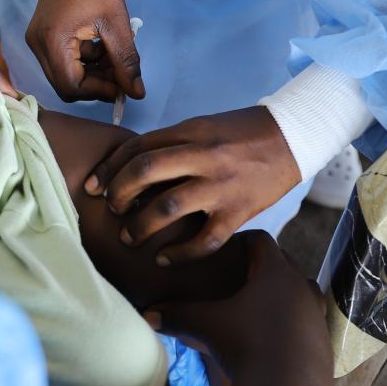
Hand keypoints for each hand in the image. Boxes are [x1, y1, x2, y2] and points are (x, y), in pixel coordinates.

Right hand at [25, 0, 143, 102]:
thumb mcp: (116, 22)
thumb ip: (125, 61)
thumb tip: (136, 93)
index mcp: (52, 39)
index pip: (71, 86)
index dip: (99, 91)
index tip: (122, 86)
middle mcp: (37, 43)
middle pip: (65, 84)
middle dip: (96, 84)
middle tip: (122, 74)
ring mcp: (37, 39)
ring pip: (65, 74)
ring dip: (92, 73)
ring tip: (116, 57)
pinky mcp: (42, 34)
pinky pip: (62, 60)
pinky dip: (84, 61)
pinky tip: (102, 47)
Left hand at [85, 106, 300, 261]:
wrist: (293, 137)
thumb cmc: (241, 133)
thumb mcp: (202, 127)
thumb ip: (171, 144)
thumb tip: (132, 166)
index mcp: (189, 131)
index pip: (137, 148)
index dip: (109, 168)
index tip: (93, 186)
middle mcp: (202, 156)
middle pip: (144, 172)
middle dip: (119, 194)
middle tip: (112, 209)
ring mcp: (221, 186)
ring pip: (167, 207)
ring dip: (140, 226)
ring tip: (130, 236)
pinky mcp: (239, 212)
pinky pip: (203, 240)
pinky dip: (179, 253)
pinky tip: (163, 258)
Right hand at [143, 232, 331, 385]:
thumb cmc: (246, 345)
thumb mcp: (206, 326)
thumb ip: (177, 315)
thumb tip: (147, 314)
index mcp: (275, 272)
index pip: (262, 240)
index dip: (244, 240)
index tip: (230, 246)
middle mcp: (301, 286)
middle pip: (284, 264)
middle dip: (264, 267)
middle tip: (241, 274)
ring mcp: (316, 313)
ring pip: (303, 291)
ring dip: (284, 294)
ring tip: (262, 304)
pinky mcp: (324, 339)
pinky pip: (310, 320)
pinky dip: (294, 320)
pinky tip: (276, 333)